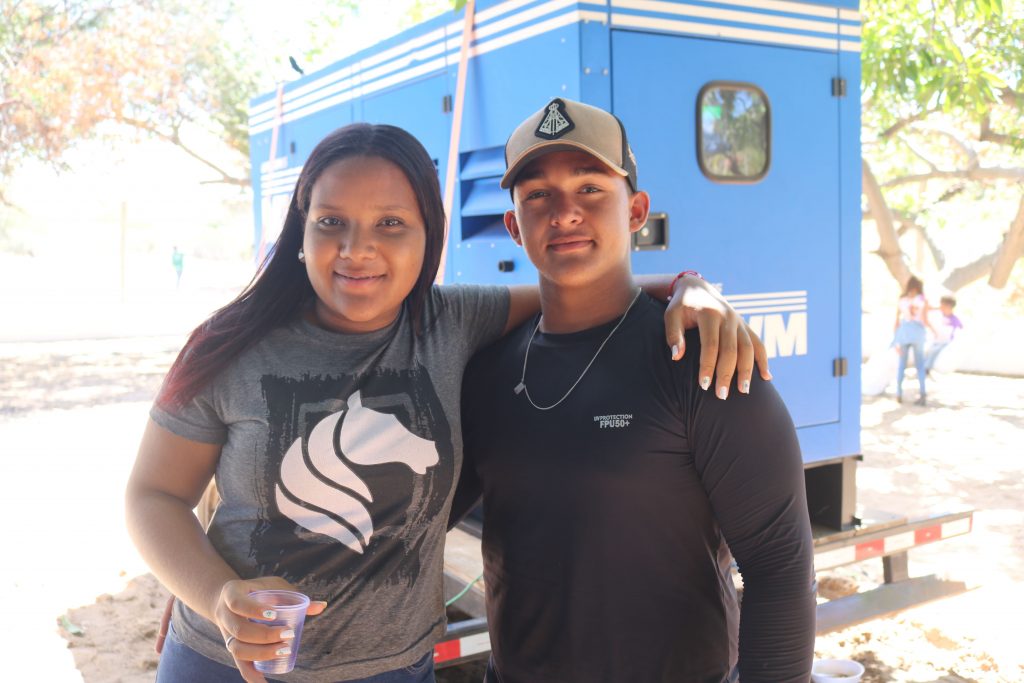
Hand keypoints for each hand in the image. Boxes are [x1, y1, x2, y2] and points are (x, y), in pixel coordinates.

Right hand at [213, 576, 326, 682]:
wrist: (229, 599)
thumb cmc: (258, 592)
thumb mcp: (273, 587)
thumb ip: (294, 597)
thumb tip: (321, 606)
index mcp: (231, 593)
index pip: (237, 602)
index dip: (253, 610)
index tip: (274, 614)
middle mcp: (224, 614)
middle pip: (239, 630)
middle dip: (265, 636)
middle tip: (288, 634)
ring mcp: (226, 633)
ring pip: (238, 649)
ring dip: (261, 654)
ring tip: (284, 651)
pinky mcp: (233, 648)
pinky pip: (240, 665)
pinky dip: (251, 676)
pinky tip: (265, 682)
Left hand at [665, 275, 770, 398]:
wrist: (698, 287)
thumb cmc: (681, 305)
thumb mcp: (671, 315)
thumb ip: (673, 334)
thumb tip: (677, 356)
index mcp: (710, 314)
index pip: (711, 344)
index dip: (708, 366)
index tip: (703, 385)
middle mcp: (728, 317)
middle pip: (732, 349)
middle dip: (727, 374)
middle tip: (721, 395)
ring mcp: (739, 321)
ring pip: (749, 348)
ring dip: (748, 370)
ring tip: (743, 391)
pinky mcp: (745, 326)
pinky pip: (758, 343)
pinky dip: (763, 360)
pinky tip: (766, 377)